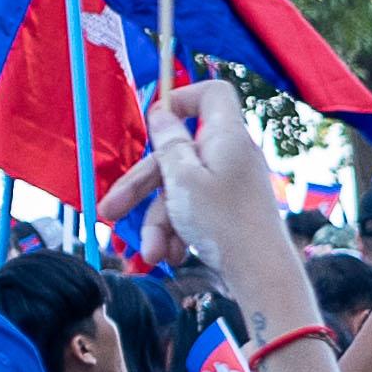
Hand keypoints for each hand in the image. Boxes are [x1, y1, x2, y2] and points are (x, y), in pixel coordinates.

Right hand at [144, 86, 306, 331]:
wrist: (262, 276)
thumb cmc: (223, 223)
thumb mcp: (183, 180)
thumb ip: (168, 143)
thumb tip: (161, 112)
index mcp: (225, 137)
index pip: (212, 94)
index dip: (183, 97)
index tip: (157, 119)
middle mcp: (228, 156)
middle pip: (175, 155)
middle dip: (141, 187)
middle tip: (109, 211)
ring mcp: (229, 184)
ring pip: (178, 190)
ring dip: (158, 222)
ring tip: (151, 254)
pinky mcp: (227, 210)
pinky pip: (192, 210)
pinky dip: (178, 232)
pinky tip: (171, 256)